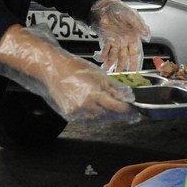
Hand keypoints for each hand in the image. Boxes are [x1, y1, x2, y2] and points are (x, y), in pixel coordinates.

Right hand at [0, 24, 139, 123]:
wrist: (52, 70)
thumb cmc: (73, 67)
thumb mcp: (97, 74)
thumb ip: (112, 87)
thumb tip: (125, 96)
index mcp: (93, 93)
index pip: (116, 107)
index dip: (127, 110)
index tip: (135, 111)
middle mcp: (85, 105)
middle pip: (109, 115)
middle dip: (119, 113)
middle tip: (128, 112)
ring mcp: (77, 112)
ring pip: (99, 119)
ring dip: (108, 115)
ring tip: (113, 109)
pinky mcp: (71, 115)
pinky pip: (88, 119)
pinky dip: (96, 116)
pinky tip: (99, 109)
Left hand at [89, 0, 149, 71]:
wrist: (105, 6)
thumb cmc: (119, 9)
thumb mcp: (130, 16)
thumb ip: (138, 25)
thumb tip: (146, 32)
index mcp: (133, 36)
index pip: (134, 53)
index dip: (134, 63)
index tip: (134, 71)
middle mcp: (124, 40)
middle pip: (124, 57)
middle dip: (122, 66)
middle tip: (119, 75)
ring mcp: (115, 40)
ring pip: (114, 55)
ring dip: (111, 63)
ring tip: (108, 70)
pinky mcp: (106, 39)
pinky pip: (105, 50)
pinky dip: (103, 55)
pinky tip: (101, 59)